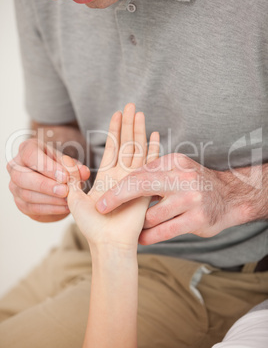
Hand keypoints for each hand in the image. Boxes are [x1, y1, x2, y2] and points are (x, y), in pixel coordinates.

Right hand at [7, 138, 89, 221]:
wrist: (54, 179)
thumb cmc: (58, 166)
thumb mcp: (67, 162)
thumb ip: (75, 166)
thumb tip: (83, 172)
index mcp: (26, 150)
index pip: (30, 155)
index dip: (47, 167)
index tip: (65, 176)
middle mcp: (15, 167)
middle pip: (22, 177)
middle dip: (46, 185)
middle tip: (65, 190)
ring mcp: (15, 186)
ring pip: (27, 195)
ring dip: (51, 199)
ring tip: (68, 200)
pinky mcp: (20, 202)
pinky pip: (32, 208)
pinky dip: (51, 209)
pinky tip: (65, 207)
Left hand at [64, 103, 159, 251]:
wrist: (108, 242)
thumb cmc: (91, 225)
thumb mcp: (74, 199)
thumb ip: (72, 180)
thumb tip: (66, 163)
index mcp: (106, 176)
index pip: (112, 147)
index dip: (114, 130)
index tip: (116, 114)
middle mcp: (122, 175)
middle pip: (126, 143)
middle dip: (128, 124)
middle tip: (131, 105)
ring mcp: (134, 179)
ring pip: (138, 149)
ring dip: (139, 131)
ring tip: (140, 113)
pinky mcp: (144, 186)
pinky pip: (150, 163)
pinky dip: (153, 149)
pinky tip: (155, 135)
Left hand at [95, 153, 248, 244]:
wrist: (229, 197)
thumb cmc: (194, 183)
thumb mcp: (177, 168)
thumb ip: (154, 172)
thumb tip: (124, 179)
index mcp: (174, 162)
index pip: (139, 174)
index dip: (118, 187)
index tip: (101, 199)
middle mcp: (182, 178)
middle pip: (141, 187)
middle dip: (118, 199)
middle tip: (102, 210)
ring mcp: (191, 199)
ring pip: (152, 215)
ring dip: (140, 223)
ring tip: (135, 226)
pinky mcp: (198, 219)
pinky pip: (165, 231)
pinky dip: (149, 236)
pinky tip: (141, 238)